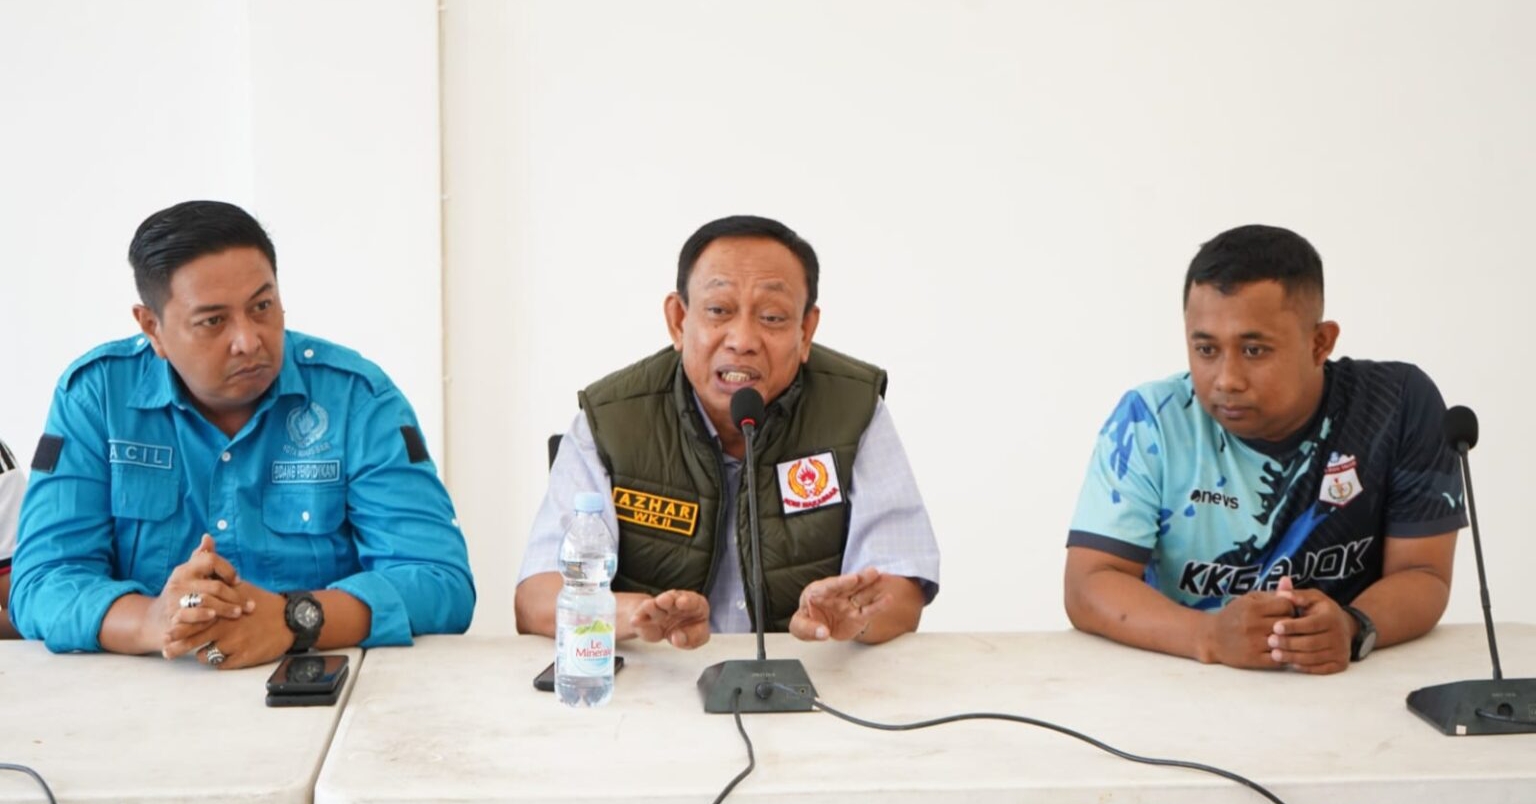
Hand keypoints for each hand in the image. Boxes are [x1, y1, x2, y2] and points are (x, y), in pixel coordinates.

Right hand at [147, 535, 252, 647]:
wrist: (155, 619)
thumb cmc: (181, 593)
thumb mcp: (188, 574)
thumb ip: (201, 558)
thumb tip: (208, 537)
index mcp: (186, 569)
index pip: (210, 560)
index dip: (228, 569)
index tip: (237, 581)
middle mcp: (179, 582)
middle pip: (215, 586)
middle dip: (235, 597)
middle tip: (249, 606)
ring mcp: (174, 600)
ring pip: (206, 601)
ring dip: (225, 608)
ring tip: (238, 613)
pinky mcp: (172, 618)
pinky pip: (190, 616)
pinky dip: (203, 617)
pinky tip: (214, 618)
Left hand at [162, 581, 291, 669]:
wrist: (290, 620)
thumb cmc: (263, 603)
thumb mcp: (240, 587)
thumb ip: (218, 578)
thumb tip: (202, 553)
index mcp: (223, 609)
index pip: (194, 617)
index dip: (179, 624)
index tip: (168, 628)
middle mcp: (226, 626)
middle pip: (193, 639)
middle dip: (177, 646)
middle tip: (167, 651)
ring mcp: (234, 643)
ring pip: (205, 654)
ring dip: (204, 652)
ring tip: (205, 650)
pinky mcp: (243, 658)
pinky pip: (220, 664)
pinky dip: (219, 660)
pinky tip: (224, 654)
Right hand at [630, 589, 710, 648]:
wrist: (671, 632)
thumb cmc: (687, 631)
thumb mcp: (695, 638)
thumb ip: (690, 639)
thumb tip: (677, 638)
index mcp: (694, 604)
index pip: (693, 600)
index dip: (687, 600)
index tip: (681, 602)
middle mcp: (676, 602)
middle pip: (672, 598)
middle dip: (668, 599)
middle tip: (664, 600)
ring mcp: (661, 607)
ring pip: (656, 605)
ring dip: (652, 606)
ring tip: (648, 606)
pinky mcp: (648, 615)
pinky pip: (642, 615)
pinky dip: (639, 618)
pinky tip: (634, 621)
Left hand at [790, 567, 887, 641]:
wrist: (819, 628)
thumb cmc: (808, 621)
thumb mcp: (800, 626)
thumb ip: (808, 629)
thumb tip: (822, 632)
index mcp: (818, 592)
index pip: (830, 586)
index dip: (842, 582)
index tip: (853, 579)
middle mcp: (836, 594)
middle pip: (850, 586)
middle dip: (861, 579)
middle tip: (872, 572)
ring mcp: (848, 603)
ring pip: (862, 593)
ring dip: (873, 586)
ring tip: (883, 578)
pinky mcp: (858, 615)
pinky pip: (869, 610)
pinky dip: (878, 605)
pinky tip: (888, 599)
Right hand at [1200, 586, 1293, 668]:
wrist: (1211, 637)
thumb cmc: (1234, 615)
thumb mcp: (1249, 599)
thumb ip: (1271, 593)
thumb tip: (1288, 581)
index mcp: (1252, 608)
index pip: (1286, 605)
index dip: (1290, 607)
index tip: (1286, 611)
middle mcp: (1253, 625)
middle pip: (1289, 623)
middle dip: (1292, 623)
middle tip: (1288, 624)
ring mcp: (1254, 644)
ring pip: (1286, 641)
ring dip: (1289, 639)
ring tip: (1286, 636)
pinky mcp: (1254, 659)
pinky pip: (1279, 658)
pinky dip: (1283, 654)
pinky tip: (1280, 649)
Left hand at [1268, 576, 1352, 674]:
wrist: (1345, 627)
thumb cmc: (1321, 611)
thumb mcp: (1313, 598)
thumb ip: (1297, 595)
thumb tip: (1282, 591)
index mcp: (1332, 617)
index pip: (1311, 624)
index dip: (1293, 626)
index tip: (1275, 626)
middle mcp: (1339, 635)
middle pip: (1311, 643)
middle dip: (1289, 643)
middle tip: (1270, 641)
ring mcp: (1341, 651)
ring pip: (1314, 657)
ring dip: (1293, 657)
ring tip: (1274, 654)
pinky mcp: (1340, 664)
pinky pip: (1321, 669)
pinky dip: (1305, 667)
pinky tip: (1290, 664)